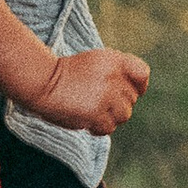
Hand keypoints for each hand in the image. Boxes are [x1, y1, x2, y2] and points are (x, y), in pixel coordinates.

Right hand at [31, 41, 151, 131]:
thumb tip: (138, 91)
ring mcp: (107, 96)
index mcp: (115, 60)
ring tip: (92, 111)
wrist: (44, 82)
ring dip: (110, 116)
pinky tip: (86, 120)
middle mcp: (114, 77)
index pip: (142, 74)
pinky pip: (109, 128)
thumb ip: (118, 72)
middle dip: (118, 103)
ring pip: (124, 115)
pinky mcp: (97, 113)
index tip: (128, 91)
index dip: (139, 86)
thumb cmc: (68, 73)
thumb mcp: (96, 61)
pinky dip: (98, 127)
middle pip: (132, 99)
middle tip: (96, 100)